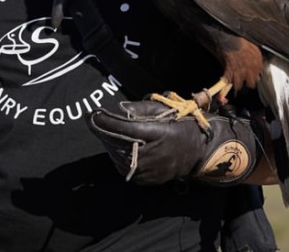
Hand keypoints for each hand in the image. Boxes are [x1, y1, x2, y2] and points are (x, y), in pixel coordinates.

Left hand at [86, 100, 263, 185]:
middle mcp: (150, 156)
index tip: (91, 114)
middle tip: (95, 119)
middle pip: (115, 143)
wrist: (198, 153)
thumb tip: (119, 109)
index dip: (104, 121)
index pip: (123, 128)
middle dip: (102, 130)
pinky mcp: (144, 180)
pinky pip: (122, 165)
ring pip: (116, 155)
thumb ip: (141, 108)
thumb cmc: (182, 126)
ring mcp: (146, 172)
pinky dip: (116, 153)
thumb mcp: (165, 110)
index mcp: (157, 135)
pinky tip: (117, 142)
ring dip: (108, 141)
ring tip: (106, 128)